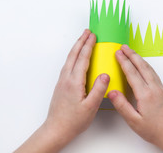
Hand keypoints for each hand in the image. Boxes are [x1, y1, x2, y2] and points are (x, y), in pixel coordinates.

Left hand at [15, 29, 109, 152]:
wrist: (56, 129)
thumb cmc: (73, 121)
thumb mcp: (90, 107)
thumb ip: (98, 89)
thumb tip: (105, 74)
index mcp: (74, 82)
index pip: (82, 58)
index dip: (88, 45)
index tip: (93, 36)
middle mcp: (66, 79)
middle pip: (74, 55)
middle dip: (81, 41)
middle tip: (87, 32)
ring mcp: (62, 81)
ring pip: (69, 59)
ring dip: (76, 47)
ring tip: (82, 40)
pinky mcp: (61, 85)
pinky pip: (68, 64)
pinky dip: (73, 56)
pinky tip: (76, 58)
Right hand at [108, 45, 162, 152]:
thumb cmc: (155, 130)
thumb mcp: (134, 121)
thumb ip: (122, 106)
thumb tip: (112, 92)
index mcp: (145, 94)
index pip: (132, 73)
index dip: (124, 61)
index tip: (117, 53)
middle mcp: (154, 88)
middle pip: (142, 66)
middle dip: (131, 55)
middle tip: (123, 47)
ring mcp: (160, 88)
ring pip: (149, 68)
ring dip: (139, 58)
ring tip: (132, 52)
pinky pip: (153, 73)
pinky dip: (146, 65)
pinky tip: (144, 65)